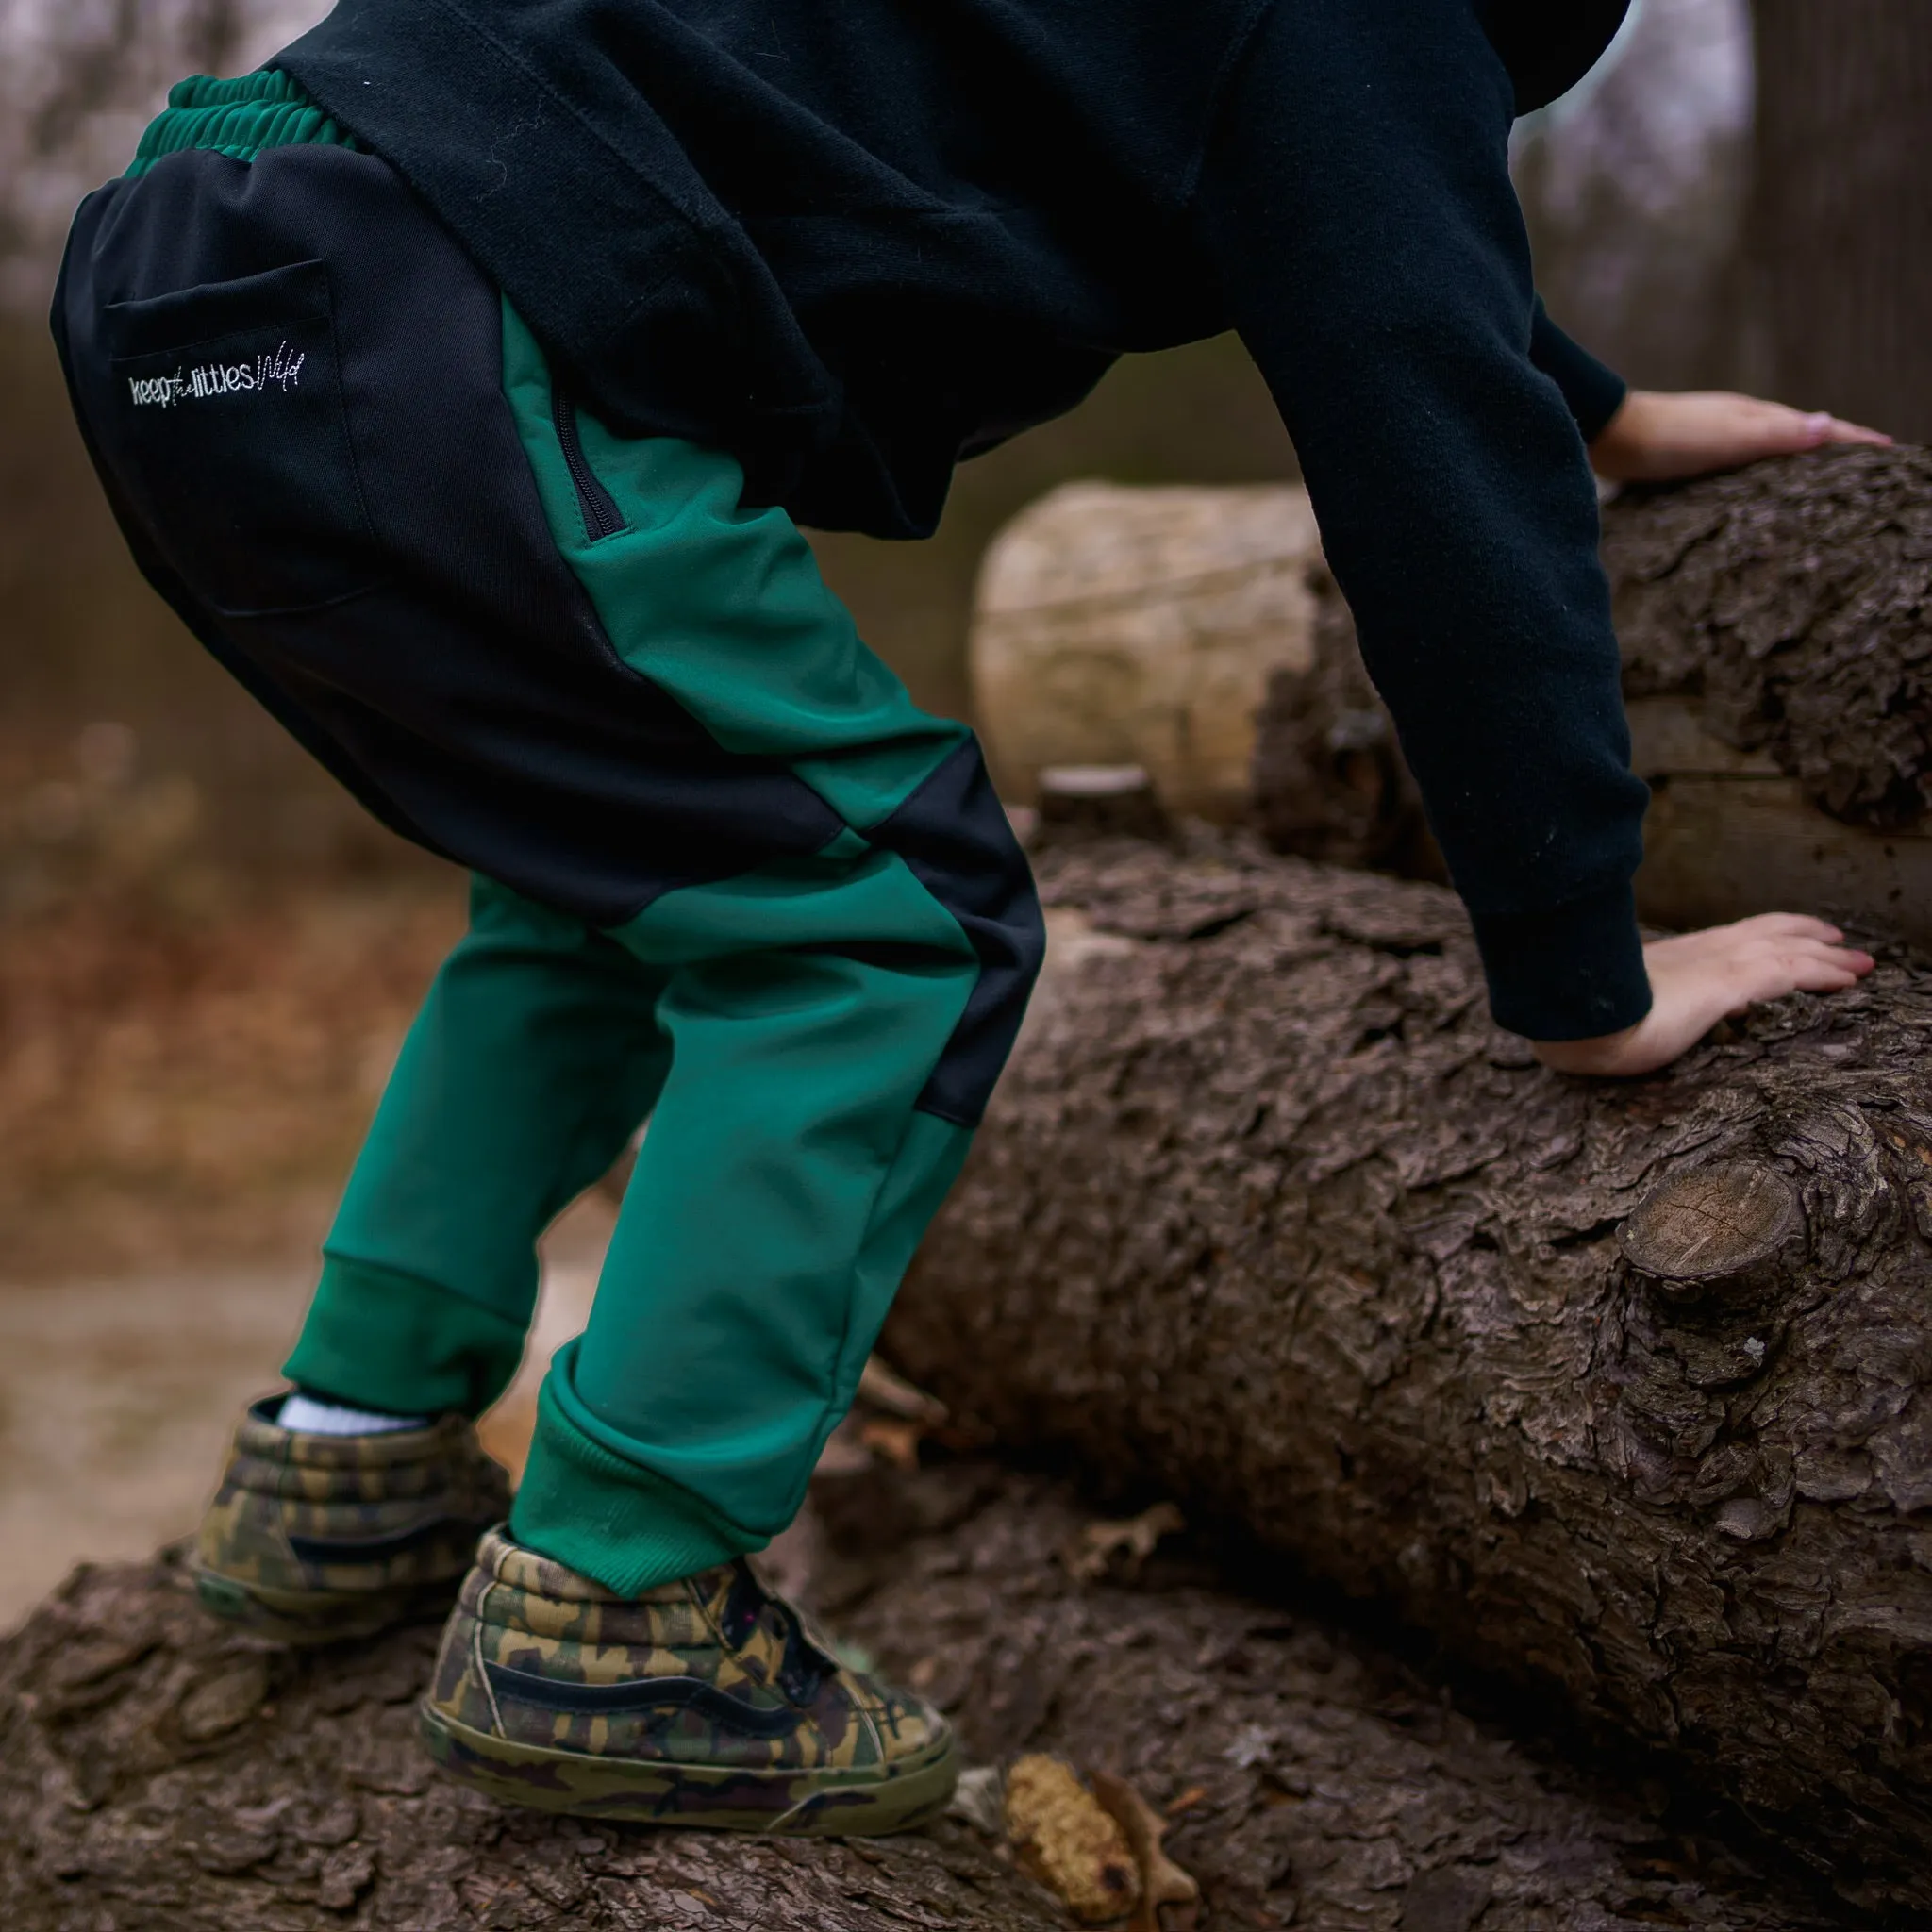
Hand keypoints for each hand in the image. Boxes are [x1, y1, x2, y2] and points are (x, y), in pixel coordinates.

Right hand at [1532, 913, 1873, 1077]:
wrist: (1574, 1018)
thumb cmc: (1582, 1020)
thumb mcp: (1616, 1007)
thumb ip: (1640, 1003)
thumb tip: (1647, 1012)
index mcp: (1672, 958)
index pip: (1730, 938)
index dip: (1765, 933)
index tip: (1790, 936)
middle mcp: (1697, 951)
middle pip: (1765, 933)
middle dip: (1804, 935)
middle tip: (1837, 940)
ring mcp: (1713, 962)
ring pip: (1786, 949)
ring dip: (1827, 955)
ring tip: (1859, 962)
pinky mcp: (1726, 980)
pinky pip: (1790, 971)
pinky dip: (1823, 971)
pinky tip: (1848, 978)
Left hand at [1588, 389, 1890, 484]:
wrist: (1609, 435)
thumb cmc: (1668, 437)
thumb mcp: (1729, 437)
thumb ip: (1777, 434)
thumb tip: (1829, 424)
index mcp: (1760, 417)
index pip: (1819, 429)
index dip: (1855, 440)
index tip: (1891, 450)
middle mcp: (1743, 423)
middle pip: (1801, 435)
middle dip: (1836, 447)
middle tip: (1869, 463)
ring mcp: (1719, 438)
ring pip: (1772, 449)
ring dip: (1800, 460)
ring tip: (1823, 477)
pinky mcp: (1694, 456)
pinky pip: (1744, 465)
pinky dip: (1764, 472)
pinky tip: (1756, 487)